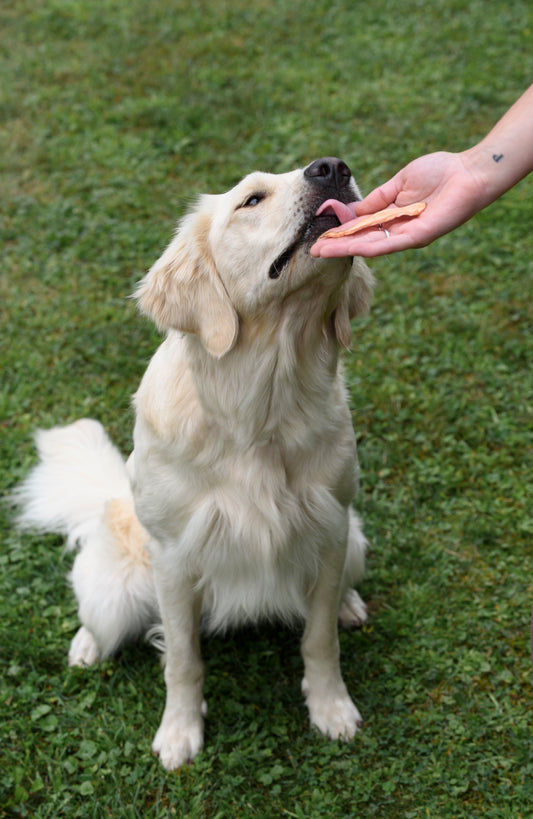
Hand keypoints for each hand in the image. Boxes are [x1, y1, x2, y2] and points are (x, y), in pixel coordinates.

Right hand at [310, 151, 488, 257]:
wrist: (470, 172)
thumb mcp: (399, 182)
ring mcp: (408, 236)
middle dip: (337, 246)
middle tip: (313, 251)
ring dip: (346, 250)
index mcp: (393, 217)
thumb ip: (377, 198)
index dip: (340, 232)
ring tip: (323, 252)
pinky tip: (352, 248)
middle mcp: (399, 231)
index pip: (361, 228)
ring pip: (371, 246)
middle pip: (362, 241)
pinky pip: (390, 244)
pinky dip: (369, 246)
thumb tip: (353, 209)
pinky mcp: (420, 236)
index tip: (320, 235)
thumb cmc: (440, 171)